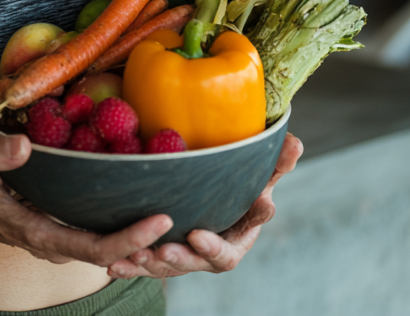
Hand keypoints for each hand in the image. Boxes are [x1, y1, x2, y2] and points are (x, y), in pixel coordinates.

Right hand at [0, 134, 171, 265]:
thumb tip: (26, 144)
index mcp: (36, 232)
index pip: (94, 247)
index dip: (130, 237)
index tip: (162, 219)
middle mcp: (51, 240)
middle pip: (110, 251)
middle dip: (148, 242)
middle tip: (189, 218)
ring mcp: (53, 234)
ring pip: (104, 243)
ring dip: (137, 236)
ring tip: (178, 212)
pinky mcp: (53, 223)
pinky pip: (92, 230)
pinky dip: (118, 223)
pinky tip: (138, 202)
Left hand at [107, 132, 303, 279]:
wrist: (205, 193)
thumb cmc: (237, 183)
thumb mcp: (256, 173)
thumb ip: (275, 163)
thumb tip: (295, 143)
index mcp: (235, 237)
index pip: (231, 248)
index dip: (219, 244)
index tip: (199, 235)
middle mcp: (209, 252)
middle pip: (198, 264)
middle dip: (183, 258)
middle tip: (168, 250)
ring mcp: (184, 255)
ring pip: (167, 267)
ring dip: (152, 264)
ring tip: (136, 256)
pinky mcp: (158, 253)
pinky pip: (143, 264)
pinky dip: (129, 266)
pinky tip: (114, 266)